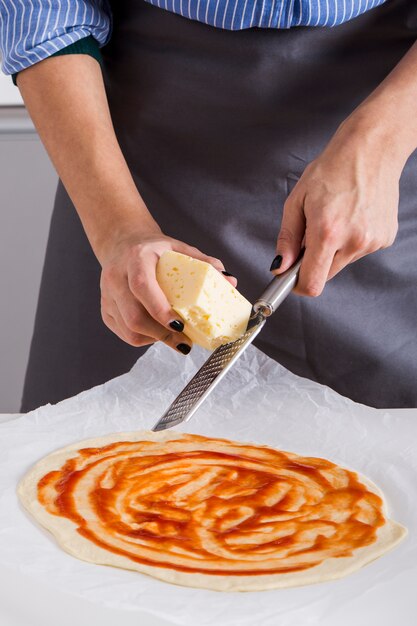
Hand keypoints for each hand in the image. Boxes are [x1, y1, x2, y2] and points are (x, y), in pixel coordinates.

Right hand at [100, 229, 236, 352]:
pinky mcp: (105, 310)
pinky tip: (158, 333)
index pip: (142, 286)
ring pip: (128, 329)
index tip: (180, 324)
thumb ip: (205, 264)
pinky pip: (124, 333)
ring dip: (154, 339)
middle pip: (133, 315)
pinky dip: (144, 338)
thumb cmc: (154, 250)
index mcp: (136, 258)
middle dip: (161, 334)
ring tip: (175, 338)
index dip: (159, 309)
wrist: (122, 244)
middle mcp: (116, 277)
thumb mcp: (179, 249)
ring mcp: (107, 295)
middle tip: (185, 341)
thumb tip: (230, 281)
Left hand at [271, 119, 401, 295]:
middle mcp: (353, 241)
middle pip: (326, 275)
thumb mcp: (297, 200)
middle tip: (312, 234)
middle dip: (314, 262)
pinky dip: (350, 241)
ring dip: (333, 249)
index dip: (297, 285)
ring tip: (335, 218)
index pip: (312, 283)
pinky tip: (352, 216)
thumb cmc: (332, 169)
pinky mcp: (384, 238)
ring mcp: (372, 241)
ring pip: (342, 262)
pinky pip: (359, 251)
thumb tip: (280, 266)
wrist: (371, 149)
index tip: (291, 278)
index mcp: (327, 232)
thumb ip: (287, 238)